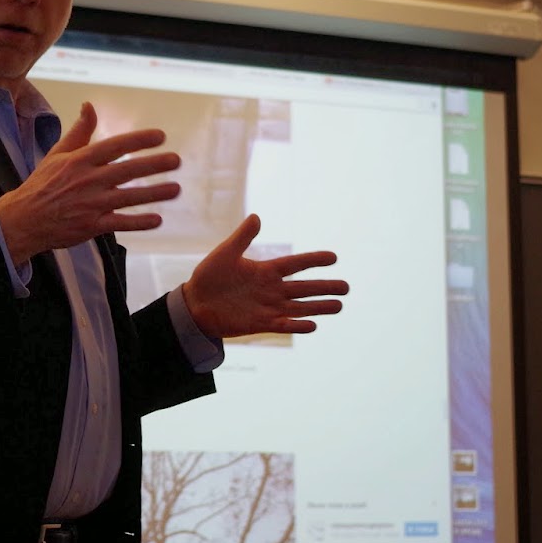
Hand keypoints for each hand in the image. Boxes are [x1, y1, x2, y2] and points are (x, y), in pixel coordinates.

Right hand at [0, 102, 179, 263]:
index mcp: (80, 161)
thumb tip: (89, 105)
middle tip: (176, 160)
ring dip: (154, 194)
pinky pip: (120, 223)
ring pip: (128, 198)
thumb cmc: (42, 184)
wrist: (23, 219)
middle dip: (153, 165)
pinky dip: (138, 223)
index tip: (160, 136)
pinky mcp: (91, 226)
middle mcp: (88, 181)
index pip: (114, 146)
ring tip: (175, 189)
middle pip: (126, 171)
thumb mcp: (57, 153)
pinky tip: (157, 219)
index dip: (138, 140)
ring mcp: (90, 205)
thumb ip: (79, 131)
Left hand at [181, 214, 347, 338]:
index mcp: (265, 270)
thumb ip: (242, 237)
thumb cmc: (208, 277)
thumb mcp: (225, 253)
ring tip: (340, 306)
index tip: (334, 257)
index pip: (296, 264)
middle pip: (304, 287)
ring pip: (300, 307)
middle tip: (347, 287)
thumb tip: (256, 217)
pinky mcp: (260, 324)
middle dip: (325, 287)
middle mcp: (271, 289)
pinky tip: (314, 325)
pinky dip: (297, 325)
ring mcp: (268, 308)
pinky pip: (283, 325)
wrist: (194, 305)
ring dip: (319, 307)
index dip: (314, 260)